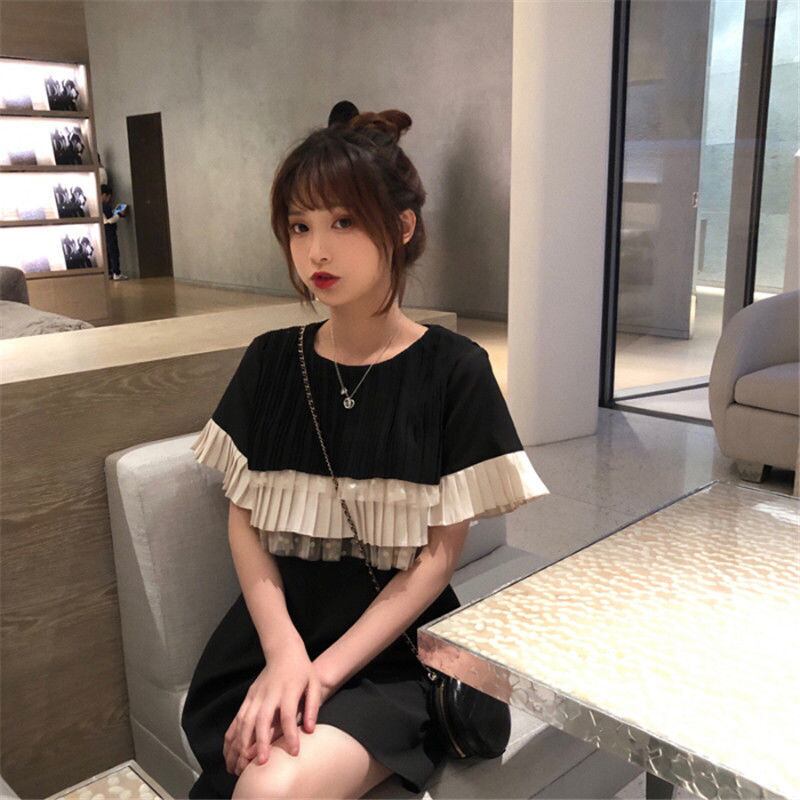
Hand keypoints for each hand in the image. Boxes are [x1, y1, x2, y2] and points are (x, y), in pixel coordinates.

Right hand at [223, 640, 321, 775]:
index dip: (290, 734)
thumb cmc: (302, 670)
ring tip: (240, 764)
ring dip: (241, 743)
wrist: (283, 650)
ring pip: (245, 721)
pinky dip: (232, 735)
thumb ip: (313, 706)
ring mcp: (256, 695)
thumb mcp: (313, 683)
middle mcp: (269, 694)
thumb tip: (310, 730)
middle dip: (260, 742)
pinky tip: (230, 751)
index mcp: (288, 690)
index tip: (294, 752)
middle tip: (260, 763)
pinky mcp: (248, 697)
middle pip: (261, 720)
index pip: (288, 715)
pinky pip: (237, 718)